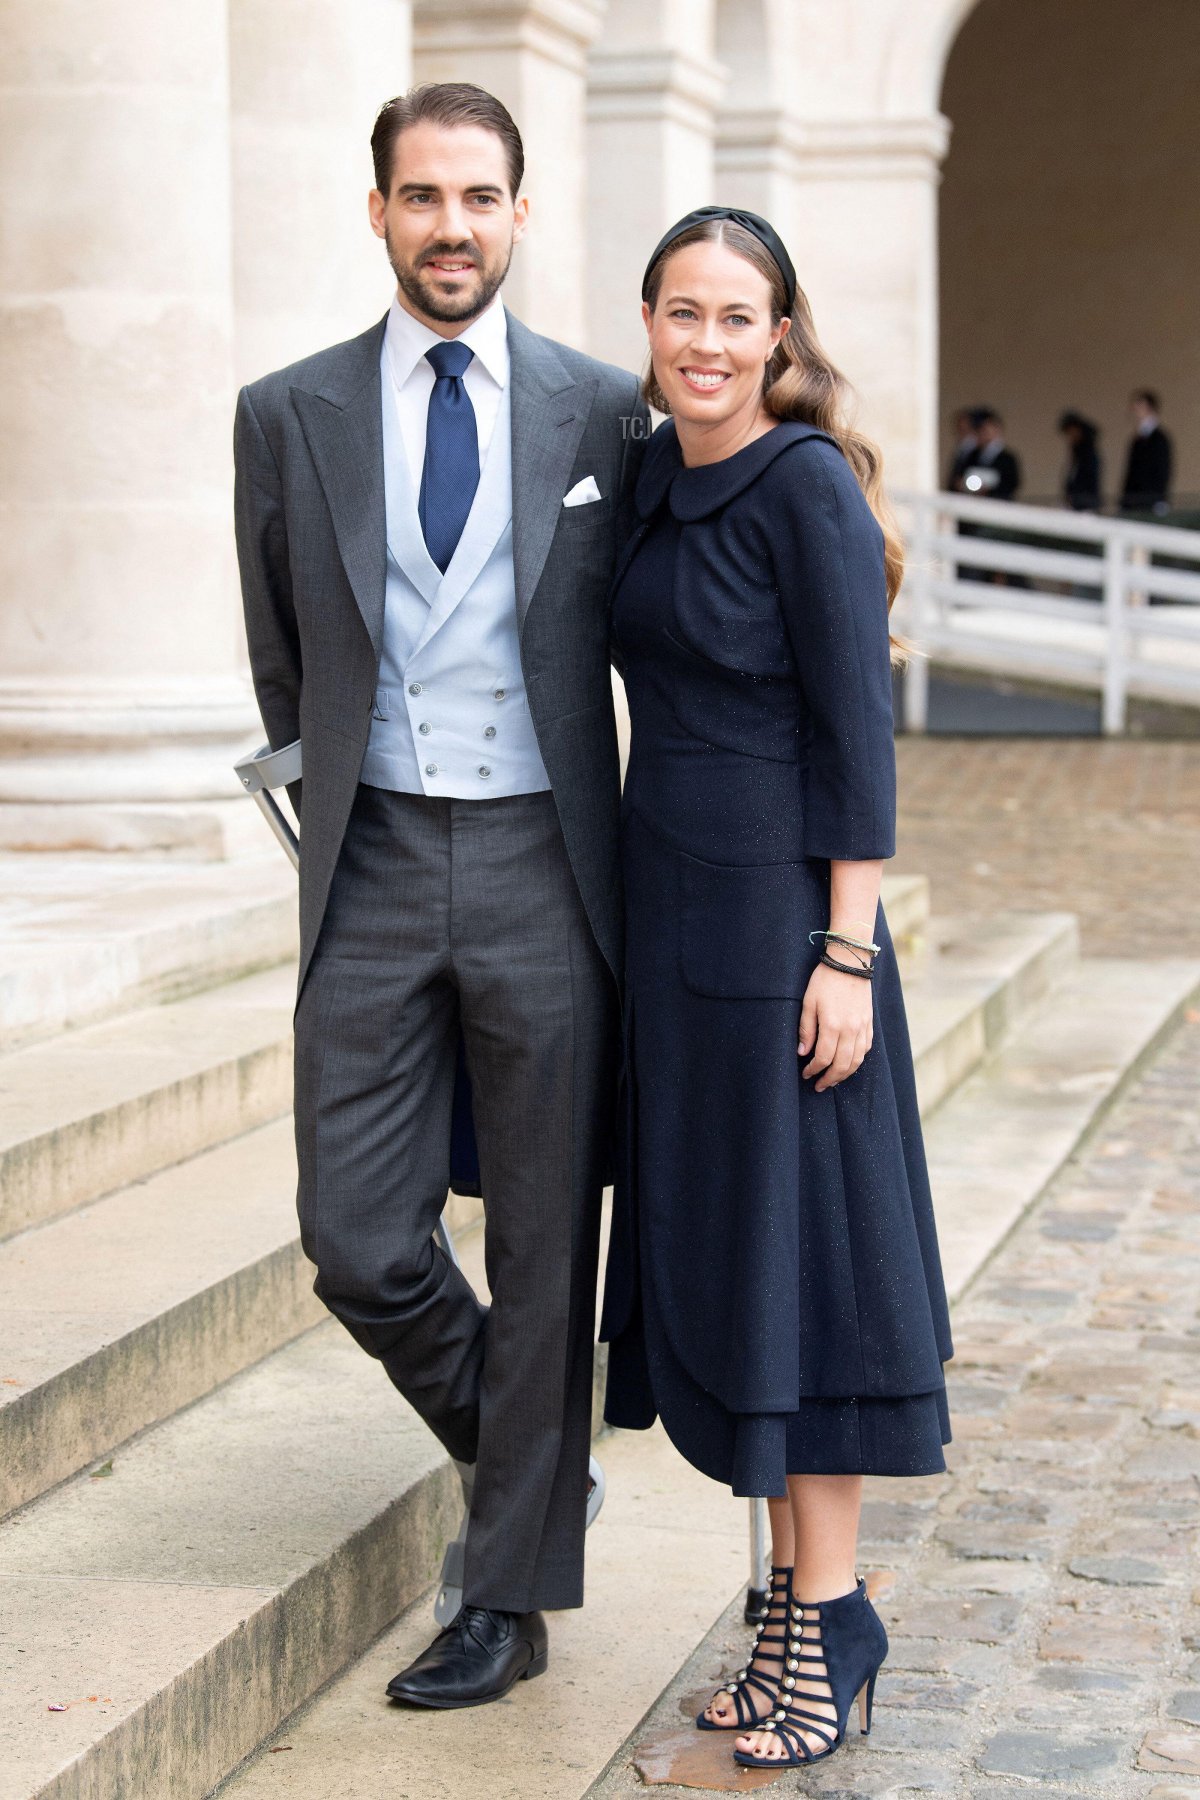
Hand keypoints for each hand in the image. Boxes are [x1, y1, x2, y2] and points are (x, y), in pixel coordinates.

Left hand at [798, 961, 873, 1091]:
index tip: (806, 1074)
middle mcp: (850, 1030)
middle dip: (830, 1079)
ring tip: (833, 1079)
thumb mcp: (808, 1003)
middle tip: (819, 1086)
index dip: (814, 1070)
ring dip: (845, 1074)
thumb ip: (806, 1029)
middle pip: (842, 1065)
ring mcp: (862, 1027)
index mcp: (833, 1025)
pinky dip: (857, 1060)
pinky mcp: (869, 1023)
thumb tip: (803, 1053)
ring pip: (856, 1061)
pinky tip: (849, 1063)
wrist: (850, 963)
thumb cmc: (825, 981)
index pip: (823, 1058)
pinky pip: (866, 1049)